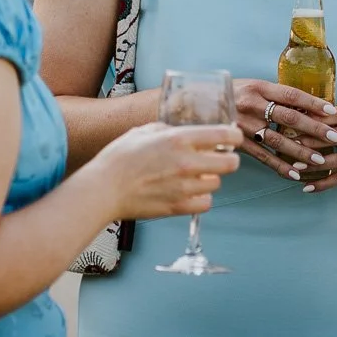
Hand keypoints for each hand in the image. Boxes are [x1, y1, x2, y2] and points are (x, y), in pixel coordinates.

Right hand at [93, 121, 241, 219]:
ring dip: (210, 178)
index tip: (233, 137)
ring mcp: (184, 187)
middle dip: (228, 159)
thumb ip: (165, 129)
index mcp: (178, 139)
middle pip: (230, 163)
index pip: (223, 135)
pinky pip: (205, 203)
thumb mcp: (142, 132)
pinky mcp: (178, 206)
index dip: (234, 136)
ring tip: (197, 176)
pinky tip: (191, 192)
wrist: (102, 189)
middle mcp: (186, 162)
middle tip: (221, 158)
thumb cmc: (118, 159)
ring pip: (217, 183)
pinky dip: (201, 198)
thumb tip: (177, 130)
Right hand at [232, 78, 336, 181]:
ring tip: (321, 160)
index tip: (333, 111)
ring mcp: (243, 125)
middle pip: (289, 118)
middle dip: (315, 128)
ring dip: (301, 151)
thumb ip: (272, 94)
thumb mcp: (249, 86)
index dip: (313, 103)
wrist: (193, 105)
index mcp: (257, 87)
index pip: (291, 95)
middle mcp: (251, 104)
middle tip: (336, 137)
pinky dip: (279, 166)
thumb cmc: (227, 94)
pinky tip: (295, 174)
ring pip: (277, 140)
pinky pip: (262, 156)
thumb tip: (303, 105)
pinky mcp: (236, 142)